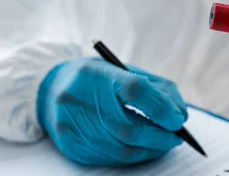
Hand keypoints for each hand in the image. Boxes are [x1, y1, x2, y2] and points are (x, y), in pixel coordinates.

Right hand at [37, 57, 187, 165]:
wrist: (48, 89)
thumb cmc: (97, 79)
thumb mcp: (123, 71)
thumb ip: (155, 88)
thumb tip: (180, 115)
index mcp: (96, 74)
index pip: (135, 90)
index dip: (161, 107)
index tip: (178, 119)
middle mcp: (79, 99)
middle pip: (130, 128)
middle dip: (161, 136)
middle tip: (177, 136)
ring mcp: (73, 126)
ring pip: (123, 149)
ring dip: (151, 149)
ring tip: (165, 143)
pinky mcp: (72, 146)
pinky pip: (111, 158)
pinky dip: (135, 155)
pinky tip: (145, 148)